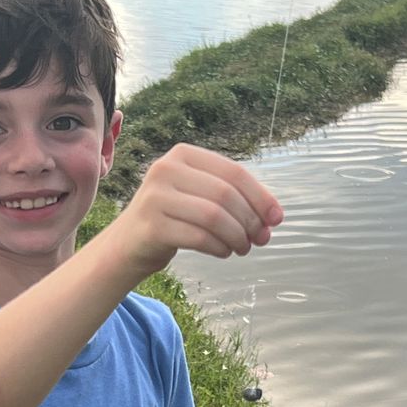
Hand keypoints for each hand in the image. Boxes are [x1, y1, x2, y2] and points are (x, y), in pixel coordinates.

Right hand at [113, 143, 282, 280]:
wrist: (130, 243)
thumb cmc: (174, 218)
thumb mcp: (200, 196)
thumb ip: (233, 199)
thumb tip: (273, 217)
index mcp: (183, 154)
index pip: (233, 172)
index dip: (260, 196)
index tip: (276, 219)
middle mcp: (166, 169)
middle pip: (225, 195)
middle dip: (250, 220)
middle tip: (259, 239)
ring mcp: (155, 197)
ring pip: (213, 217)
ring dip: (236, 236)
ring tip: (242, 248)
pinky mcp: (152, 227)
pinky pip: (199, 238)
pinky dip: (219, 248)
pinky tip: (224, 252)